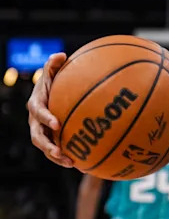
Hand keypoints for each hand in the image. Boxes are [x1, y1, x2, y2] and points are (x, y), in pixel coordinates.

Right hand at [27, 52, 73, 167]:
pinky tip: (82, 164)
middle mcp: (36, 120)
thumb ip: (54, 64)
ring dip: (56, 156)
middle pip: (37, 136)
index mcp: (36, 104)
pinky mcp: (51, 138)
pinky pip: (57, 149)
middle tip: (59, 151)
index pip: (38, 112)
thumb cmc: (53, 81)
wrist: (51, 94)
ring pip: (45, 146)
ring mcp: (42, 131)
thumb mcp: (53, 72)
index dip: (45, 118)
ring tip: (70, 163)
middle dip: (47, 145)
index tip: (57, 123)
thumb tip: (61, 55)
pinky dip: (66, 156)